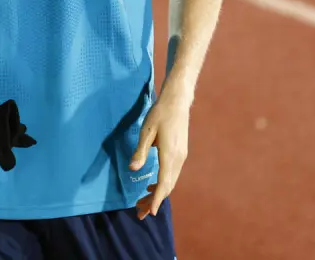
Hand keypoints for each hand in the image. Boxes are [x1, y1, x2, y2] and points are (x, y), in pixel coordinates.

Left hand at [129, 90, 190, 219]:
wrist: (177, 102)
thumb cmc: (159, 114)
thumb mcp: (146, 131)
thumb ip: (140, 151)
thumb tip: (133, 169)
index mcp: (170, 155)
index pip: (164, 183)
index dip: (157, 199)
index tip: (151, 212)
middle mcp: (178, 159)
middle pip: (167, 186)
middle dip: (154, 201)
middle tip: (139, 212)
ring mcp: (181, 157)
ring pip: (170, 181)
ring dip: (158, 193)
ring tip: (143, 202)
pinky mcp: (180, 153)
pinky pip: (172, 174)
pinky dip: (162, 183)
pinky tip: (151, 185)